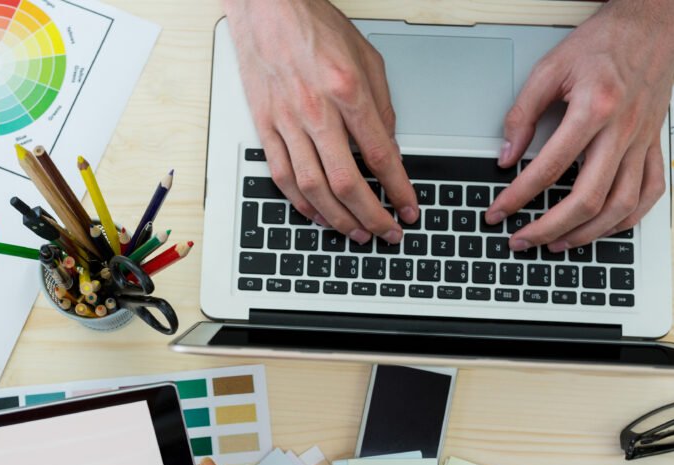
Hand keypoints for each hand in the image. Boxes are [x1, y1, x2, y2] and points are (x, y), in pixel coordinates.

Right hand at [224, 0, 417, 243]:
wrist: (267, 8)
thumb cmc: (314, 26)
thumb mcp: (367, 58)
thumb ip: (381, 107)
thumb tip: (389, 148)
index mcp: (347, 90)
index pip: (380, 155)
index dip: (398, 189)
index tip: (408, 208)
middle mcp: (316, 110)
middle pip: (346, 181)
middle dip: (371, 215)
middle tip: (386, 232)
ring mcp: (286, 121)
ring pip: (313, 188)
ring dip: (338, 218)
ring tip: (357, 233)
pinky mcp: (265, 126)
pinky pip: (282, 176)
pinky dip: (302, 204)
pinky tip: (318, 215)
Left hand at [486, 0, 673, 250]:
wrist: (652, 23)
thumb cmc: (603, 42)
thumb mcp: (550, 68)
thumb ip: (523, 114)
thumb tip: (506, 156)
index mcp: (594, 108)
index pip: (549, 168)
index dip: (518, 196)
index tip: (498, 211)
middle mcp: (622, 130)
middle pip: (588, 198)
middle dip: (549, 228)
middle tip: (522, 241)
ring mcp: (643, 141)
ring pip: (621, 205)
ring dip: (587, 234)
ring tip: (557, 243)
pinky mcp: (655, 144)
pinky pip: (650, 193)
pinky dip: (627, 219)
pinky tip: (603, 228)